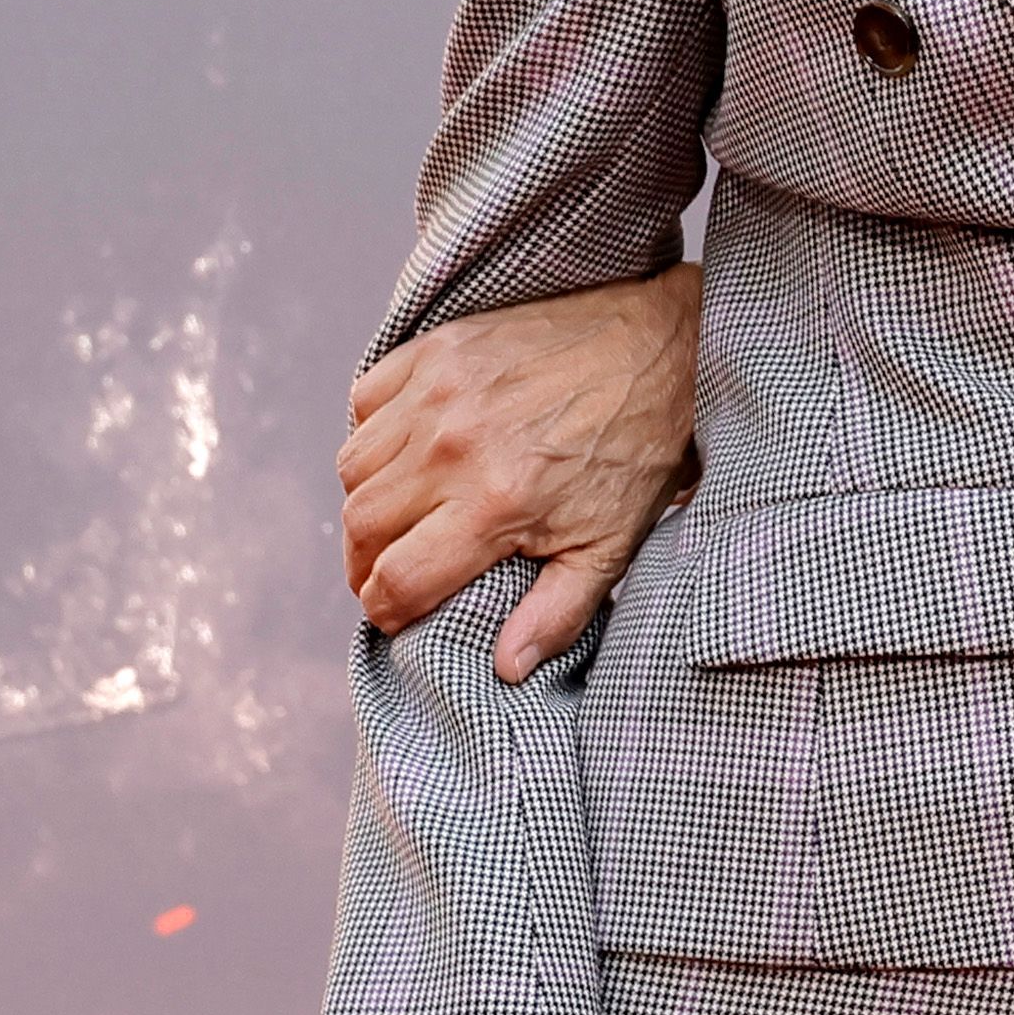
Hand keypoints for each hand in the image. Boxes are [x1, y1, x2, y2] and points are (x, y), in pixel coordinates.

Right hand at [343, 267, 703, 681]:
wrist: (660, 346)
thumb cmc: (638, 449)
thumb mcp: (612, 544)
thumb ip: (556, 612)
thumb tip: (507, 669)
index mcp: (496, 504)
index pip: (396, 580)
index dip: (386, 610)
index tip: (398, 612)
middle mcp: (453, 448)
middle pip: (361, 528)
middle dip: (366, 564)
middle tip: (389, 572)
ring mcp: (438, 392)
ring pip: (352, 467)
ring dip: (366, 501)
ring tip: (400, 516)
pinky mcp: (435, 349)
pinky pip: (365, 402)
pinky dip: (373, 433)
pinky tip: (409, 452)